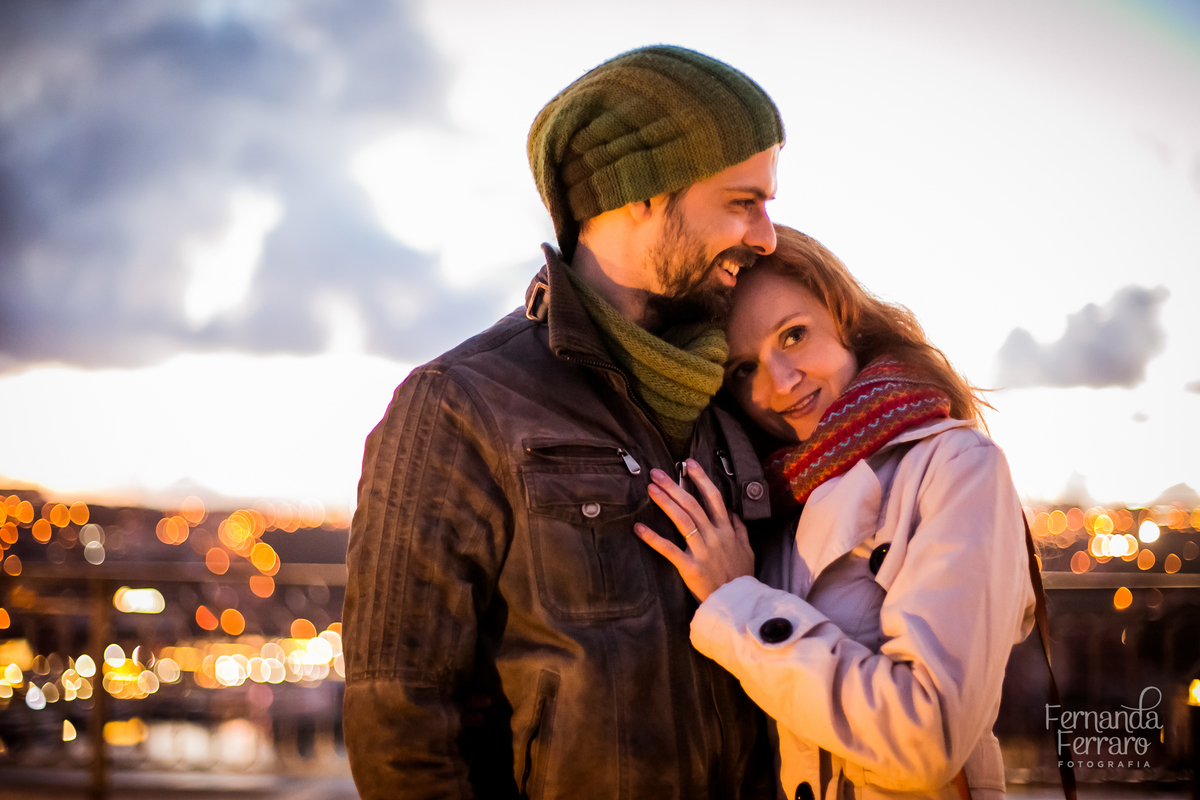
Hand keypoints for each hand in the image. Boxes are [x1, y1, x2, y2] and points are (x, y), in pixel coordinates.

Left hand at [634, 459, 754, 601]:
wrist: (739, 604)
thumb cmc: (741, 577)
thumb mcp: (747, 550)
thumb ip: (740, 530)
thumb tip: (733, 513)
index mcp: (727, 530)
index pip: (714, 498)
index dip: (701, 478)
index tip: (688, 463)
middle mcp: (715, 536)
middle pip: (692, 504)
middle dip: (674, 486)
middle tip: (656, 473)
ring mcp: (703, 551)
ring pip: (682, 520)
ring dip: (665, 502)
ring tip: (650, 489)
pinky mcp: (691, 567)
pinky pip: (669, 550)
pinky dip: (653, 538)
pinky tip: (639, 527)